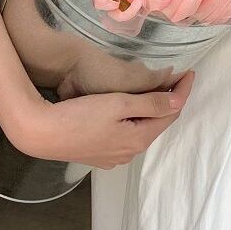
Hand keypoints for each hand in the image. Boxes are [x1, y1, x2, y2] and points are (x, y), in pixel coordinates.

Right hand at [7, 71, 195, 168]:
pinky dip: (135, 120)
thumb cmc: (80, 115)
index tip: (190, 73)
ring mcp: (115, 157)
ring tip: (157, 91)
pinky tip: (130, 110)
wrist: (40, 134)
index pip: (171, 113)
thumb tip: (178, 101)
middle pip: (158, 123)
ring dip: (151, 111)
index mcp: (139, 138)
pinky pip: (127, 136)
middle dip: (169, 101)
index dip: (182, 91)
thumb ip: (150, 103)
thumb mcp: (119, 103)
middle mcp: (131, 152)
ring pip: (142, 129)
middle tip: (176, 79)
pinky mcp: (100, 155)